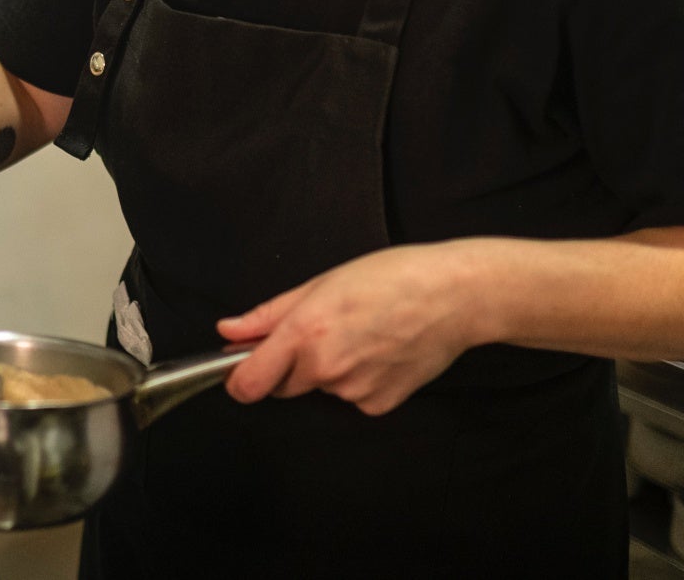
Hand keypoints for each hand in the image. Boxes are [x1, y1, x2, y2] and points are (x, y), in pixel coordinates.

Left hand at [215, 242, 487, 415]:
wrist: (454, 297)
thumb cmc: (392, 278)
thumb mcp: (320, 283)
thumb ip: (268, 314)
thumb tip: (229, 330)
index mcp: (305, 333)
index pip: (249, 383)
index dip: (238, 379)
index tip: (241, 369)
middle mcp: (326, 368)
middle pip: (284, 384)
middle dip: (290, 365)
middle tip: (322, 330)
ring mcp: (354, 391)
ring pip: (321, 388)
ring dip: (329, 369)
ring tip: (361, 334)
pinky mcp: (379, 405)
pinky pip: (352, 397)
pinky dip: (358, 380)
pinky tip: (380, 351)